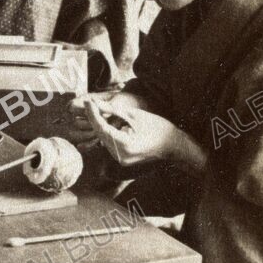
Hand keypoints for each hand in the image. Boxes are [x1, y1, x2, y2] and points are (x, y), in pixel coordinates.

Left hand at [81, 99, 202, 168]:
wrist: (173, 145)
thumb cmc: (157, 127)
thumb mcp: (134, 115)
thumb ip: (112, 110)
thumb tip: (94, 103)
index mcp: (125, 145)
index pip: (102, 128)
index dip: (93, 114)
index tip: (88, 102)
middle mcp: (121, 156)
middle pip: (101, 135)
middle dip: (95, 119)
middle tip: (91, 104)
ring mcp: (122, 160)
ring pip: (104, 140)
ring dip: (100, 126)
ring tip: (97, 111)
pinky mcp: (123, 160)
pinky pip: (110, 144)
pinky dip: (107, 133)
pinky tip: (106, 123)